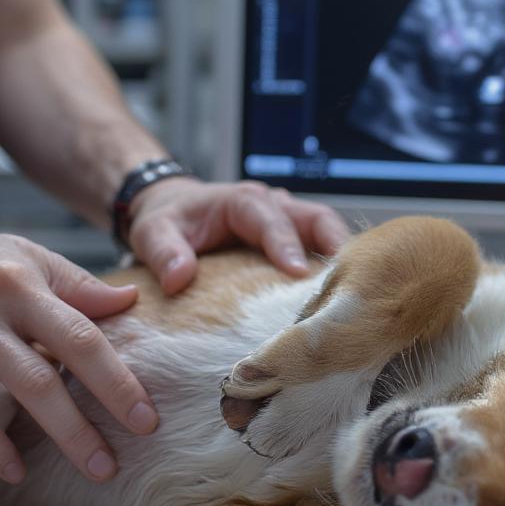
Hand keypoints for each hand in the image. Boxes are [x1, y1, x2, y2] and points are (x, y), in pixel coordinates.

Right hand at [0, 231, 157, 484]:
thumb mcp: (25, 260)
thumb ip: (76, 284)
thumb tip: (130, 299)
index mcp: (28, 280)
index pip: (85, 329)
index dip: (120, 373)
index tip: (149, 413)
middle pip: (62, 358)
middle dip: (105, 404)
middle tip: (136, 442)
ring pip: (22, 386)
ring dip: (64, 432)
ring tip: (96, 467)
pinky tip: (16, 470)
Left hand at [127, 178, 351, 294]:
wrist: (174, 213)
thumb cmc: (168, 220)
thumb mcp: (152, 232)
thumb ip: (163, 251)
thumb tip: (178, 278)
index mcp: (243, 201)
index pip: (271, 218)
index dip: (286, 243)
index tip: (297, 273)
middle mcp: (274, 207)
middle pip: (317, 220)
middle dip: (335, 248)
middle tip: (348, 282)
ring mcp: (289, 225)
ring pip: (326, 236)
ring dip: (341, 263)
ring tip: (351, 297)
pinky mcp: (294, 243)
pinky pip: (321, 254)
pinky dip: (333, 274)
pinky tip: (337, 304)